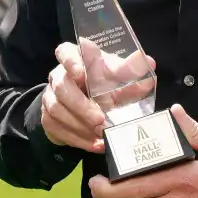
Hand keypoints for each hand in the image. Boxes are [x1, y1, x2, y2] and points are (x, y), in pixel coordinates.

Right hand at [40, 38, 120, 153]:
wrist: (87, 106)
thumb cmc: (103, 84)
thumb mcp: (117, 75)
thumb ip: (130, 70)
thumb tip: (149, 62)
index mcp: (75, 59)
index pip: (65, 52)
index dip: (70, 61)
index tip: (81, 72)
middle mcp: (58, 76)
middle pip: (62, 87)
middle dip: (81, 105)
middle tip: (100, 119)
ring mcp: (50, 97)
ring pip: (57, 110)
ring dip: (80, 125)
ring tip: (101, 134)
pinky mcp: (48, 119)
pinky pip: (58, 129)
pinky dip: (79, 139)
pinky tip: (96, 144)